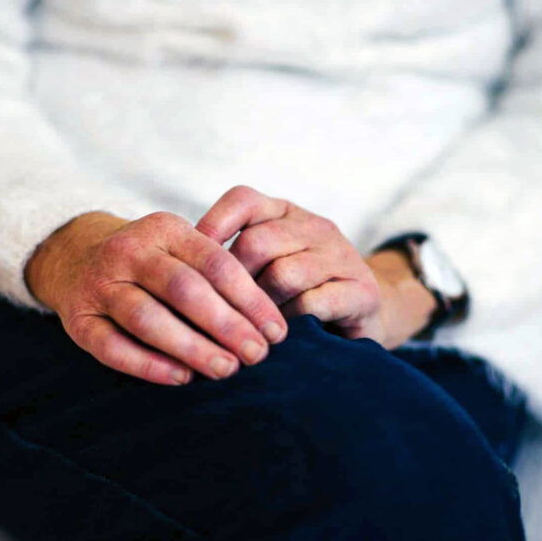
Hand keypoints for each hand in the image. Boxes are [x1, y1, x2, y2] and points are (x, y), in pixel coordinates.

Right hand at [24, 210, 287, 385]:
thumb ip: (215, 273)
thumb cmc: (148, 260)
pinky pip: (113, 346)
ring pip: (147, 318)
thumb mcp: (179, 246)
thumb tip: (265, 324)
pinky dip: (148, 364)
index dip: (250, 299)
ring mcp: (100, 285)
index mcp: (164, 229)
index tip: (276, 330)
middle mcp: (129, 251)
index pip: (215, 263)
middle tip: (257, 355)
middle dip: (226, 325)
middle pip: (183, 290)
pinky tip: (182, 378)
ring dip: (191, 347)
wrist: (73, 254)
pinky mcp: (79, 319)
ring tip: (226, 369)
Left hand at [195, 186, 435, 347]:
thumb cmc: (297, 293)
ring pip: (285, 273)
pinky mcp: (362, 290)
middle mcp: (314, 226)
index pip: (243, 200)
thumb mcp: (264, 268)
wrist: (368, 314)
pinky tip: (279, 340)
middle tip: (213, 316)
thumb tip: (172, 278)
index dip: (212, 227)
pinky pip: (314, 302)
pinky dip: (290, 323)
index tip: (187, 266)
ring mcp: (342, 256)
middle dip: (231, 283)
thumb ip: (229, 263)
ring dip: (259, 308)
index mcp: (285, 213)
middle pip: (258, 242)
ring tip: (245, 333)